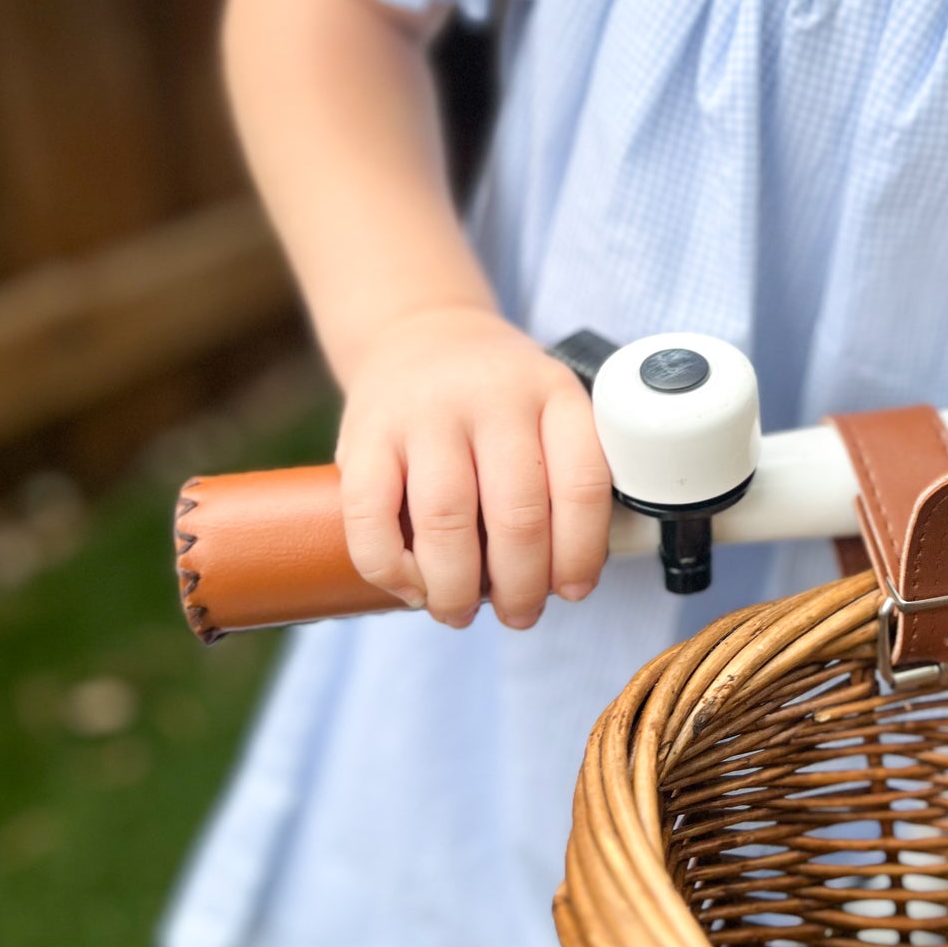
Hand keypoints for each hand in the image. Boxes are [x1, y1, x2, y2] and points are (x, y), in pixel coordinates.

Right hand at [335, 307, 612, 630]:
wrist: (419, 331)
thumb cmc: (495, 398)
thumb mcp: (549, 407)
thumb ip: (565, 475)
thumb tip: (565, 580)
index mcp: (552, 393)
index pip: (583, 485)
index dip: (581, 553)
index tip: (572, 590)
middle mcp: (491, 396)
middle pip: (517, 515)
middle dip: (521, 586)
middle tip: (519, 614)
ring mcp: (424, 412)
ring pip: (446, 522)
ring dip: (457, 588)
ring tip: (460, 611)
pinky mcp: (365, 432)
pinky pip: (371, 517)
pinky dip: (391, 570)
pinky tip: (412, 588)